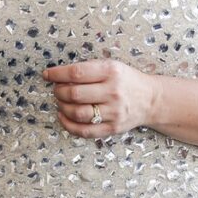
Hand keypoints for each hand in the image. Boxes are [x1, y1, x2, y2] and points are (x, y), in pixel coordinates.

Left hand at [43, 59, 157, 137]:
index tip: (47, 74)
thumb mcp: (112, 66)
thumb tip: (59, 76)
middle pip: (75, 94)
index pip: (77, 73)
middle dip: (59, 92)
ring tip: (61, 102)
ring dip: (62, 107)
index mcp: (111, 71)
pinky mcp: (112, 128)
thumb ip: (88, 69)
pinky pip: (84, 131)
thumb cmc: (126, 80)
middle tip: (57, 89)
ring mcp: (113, 112)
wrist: (150, 99)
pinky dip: (69, 125)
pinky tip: (64, 117)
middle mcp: (113, 91)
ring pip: (78, 113)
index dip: (57, 74)